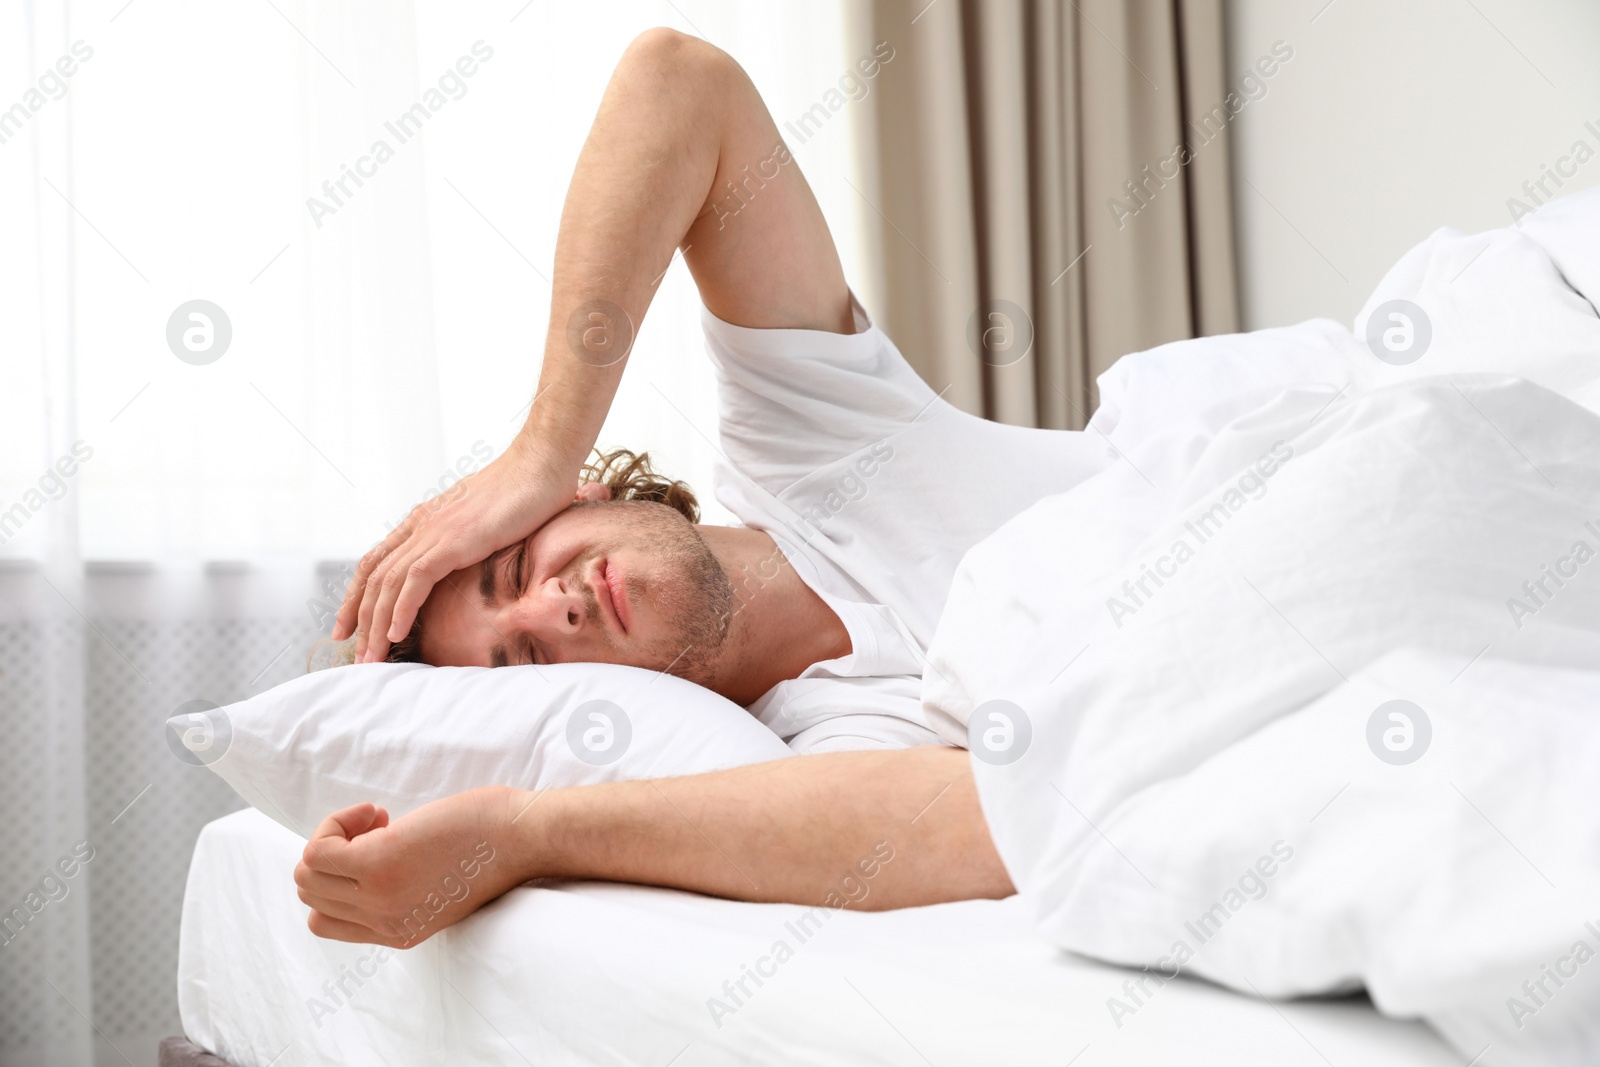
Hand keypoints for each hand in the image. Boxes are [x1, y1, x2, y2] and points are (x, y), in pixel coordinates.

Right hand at [295, 787, 534, 947]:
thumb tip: (366, 851)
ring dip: (332, 837)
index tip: (379, 849)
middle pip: (311, 896)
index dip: (339, 880)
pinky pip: (318, 849)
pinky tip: (378, 814)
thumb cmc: (495, 847)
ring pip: (306, 874)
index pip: (328, 922)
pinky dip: (337, 823)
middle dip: (333, 854)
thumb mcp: (441, 885)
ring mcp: (378, 897)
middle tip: (377, 831)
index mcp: (398, 932)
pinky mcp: (377, 864)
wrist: (526, 840)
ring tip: (378, 821)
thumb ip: (403, 886)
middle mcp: (383, 923)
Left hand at [333, 443, 578, 662]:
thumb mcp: (486, 522)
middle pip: (374, 578)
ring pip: (389, 584)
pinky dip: (402, 609)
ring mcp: (436, 532)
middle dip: (360, 620)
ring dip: (376, 625)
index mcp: (425, 521)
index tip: (349, 627)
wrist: (542, 463)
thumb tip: (473, 562)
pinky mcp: (455, 539)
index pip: (376, 563)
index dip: (357, 596)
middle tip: (358, 657)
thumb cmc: (526, 491)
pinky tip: (396, 634)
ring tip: (371, 658)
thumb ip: (470, 541)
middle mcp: (421, 526)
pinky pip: (416, 579)